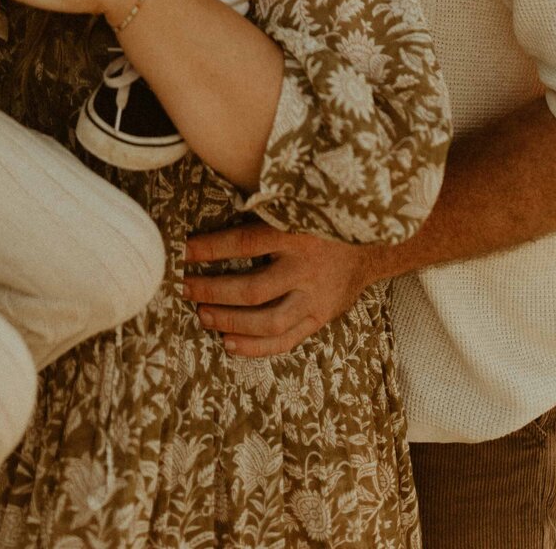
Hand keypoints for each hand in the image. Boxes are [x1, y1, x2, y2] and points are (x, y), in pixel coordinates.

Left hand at [182, 217, 383, 356]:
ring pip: (268, 321)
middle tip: (186, 289)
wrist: (371, 246)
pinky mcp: (319, 318)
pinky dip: (255, 346)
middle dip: (213, 291)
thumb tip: (217, 213)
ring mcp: (314, 298)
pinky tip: (229, 343)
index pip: (246, 242)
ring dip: (230, 322)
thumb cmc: (321, 222)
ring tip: (203, 315)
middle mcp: (305, 268)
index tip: (184, 250)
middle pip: (252, 289)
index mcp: (296, 233)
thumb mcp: (296, 209)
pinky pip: (285, 340)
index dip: (212, 248)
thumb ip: (265, 214)